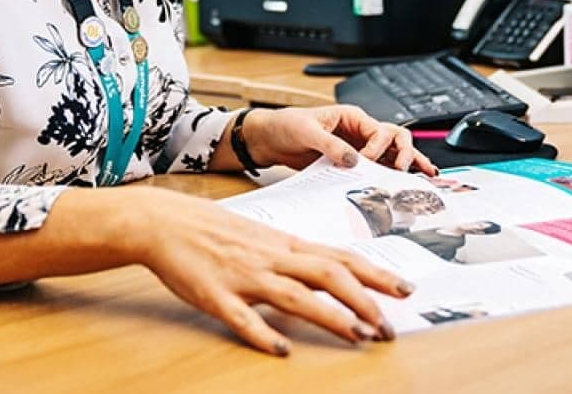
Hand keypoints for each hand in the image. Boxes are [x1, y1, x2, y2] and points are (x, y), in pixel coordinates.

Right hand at [133, 187, 413, 354]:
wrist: (166, 222)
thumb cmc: (217, 231)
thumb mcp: (264, 238)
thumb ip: (297, 257)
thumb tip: (334, 274)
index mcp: (286, 245)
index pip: (342, 258)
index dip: (376, 275)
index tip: (406, 290)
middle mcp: (273, 258)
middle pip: (328, 274)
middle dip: (364, 300)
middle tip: (390, 327)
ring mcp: (245, 276)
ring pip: (295, 295)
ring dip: (330, 316)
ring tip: (357, 336)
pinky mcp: (215, 295)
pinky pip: (241, 317)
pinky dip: (262, 333)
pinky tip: (281, 350)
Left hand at [244, 105, 437, 175]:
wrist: (270, 139)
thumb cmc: (286, 126)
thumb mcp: (307, 131)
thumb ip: (331, 145)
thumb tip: (353, 159)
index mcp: (353, 117)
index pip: (378, 131)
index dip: (377, 147)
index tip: (366, 161)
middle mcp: (361, 132)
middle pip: (396, 139)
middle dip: (405, 153)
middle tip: (403, 169)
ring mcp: (359, 148)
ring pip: (392, 154)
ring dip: (409, 163)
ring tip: (427, 176)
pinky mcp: (352, 164)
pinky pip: (378, 169)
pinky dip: (393, 175)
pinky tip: (407, 183)